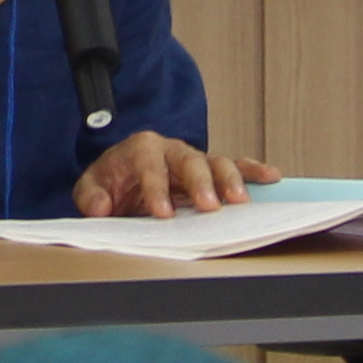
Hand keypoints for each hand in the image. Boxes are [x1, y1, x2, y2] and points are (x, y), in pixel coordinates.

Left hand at [74, 131, 279, 216]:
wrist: (122, 179)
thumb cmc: (111, 183)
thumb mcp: (91, 188)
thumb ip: (91, 197)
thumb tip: (100, 207)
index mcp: (141, 149)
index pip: (150, 165)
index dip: (157, 188)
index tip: (163, 213)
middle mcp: (171, 149)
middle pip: (190, 160)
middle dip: (200, 182)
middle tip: (208, 206)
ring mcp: (193, 159)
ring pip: (216, 162)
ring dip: (230, 180)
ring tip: (240, 201)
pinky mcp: (209, 171)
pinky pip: (235, 166)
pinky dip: (253, 171)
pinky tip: (272, 177)